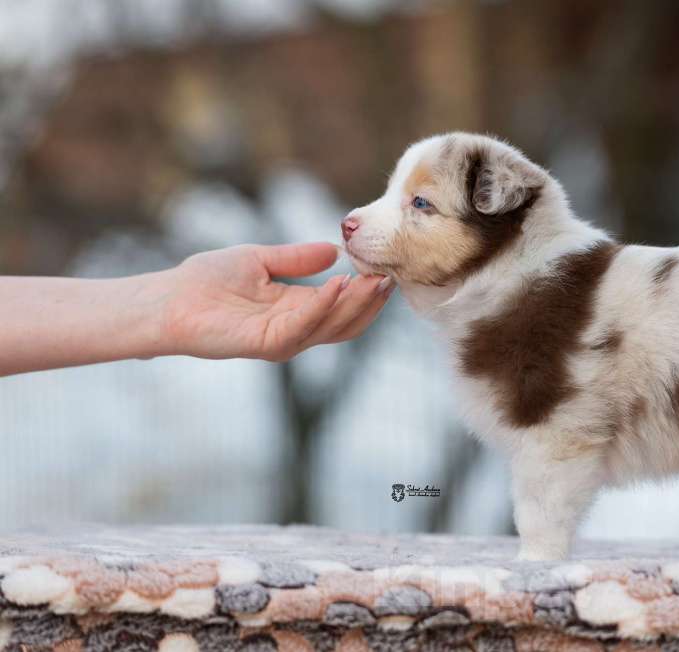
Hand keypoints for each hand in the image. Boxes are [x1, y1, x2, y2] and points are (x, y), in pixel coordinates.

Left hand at [159, 243, 392, 360]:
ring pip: (333, 328)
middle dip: (371, 302)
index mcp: (296, 309)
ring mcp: (283, 339)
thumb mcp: (261, 259)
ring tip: (375, 279)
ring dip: (357, 304)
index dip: (366, 291)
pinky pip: (304, 326)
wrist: (169, 299)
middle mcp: (295, 328)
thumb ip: (296, 258)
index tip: (387, 268)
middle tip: (391, 276)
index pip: (342, 307)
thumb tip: (334, 250)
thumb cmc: (207, 280)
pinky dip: (324, 306)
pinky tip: (339, 283)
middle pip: (346, 322)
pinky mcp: (266, 344)